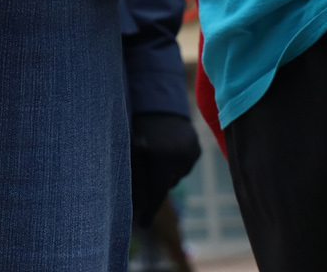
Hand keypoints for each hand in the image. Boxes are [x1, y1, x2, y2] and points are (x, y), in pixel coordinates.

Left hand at [130, 110, 200, 224]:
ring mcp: (190, 154)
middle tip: (144, 176)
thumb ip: (133, 179)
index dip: (148, 212)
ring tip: (154, 155)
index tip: (142, 225)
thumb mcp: (130, 152)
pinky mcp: (196, 149)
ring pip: (175, 176)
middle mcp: (179, 159)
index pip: (156, 195)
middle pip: (165, 186)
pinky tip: (165, 150)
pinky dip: (174, 163)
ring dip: (165, 172)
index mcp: (161, 159)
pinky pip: (183, 165)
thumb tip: (135, 207)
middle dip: (154, 185)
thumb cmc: (136, 127)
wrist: (156, 101)